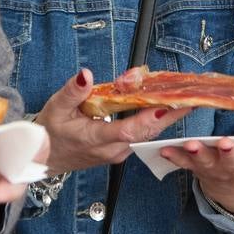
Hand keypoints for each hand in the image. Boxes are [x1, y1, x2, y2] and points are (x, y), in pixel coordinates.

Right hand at [35, 68, 191, 173]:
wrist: (43, 159)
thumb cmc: (49, 133)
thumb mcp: (55, 107)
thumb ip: (72, 91)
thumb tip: (85, 74)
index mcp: (95, 139)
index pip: (128, 131)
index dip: (149, 118)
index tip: (168, 104)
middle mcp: (111, 149)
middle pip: (146, 133)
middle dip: (170, 114)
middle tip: (190, 96)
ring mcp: (118, 152)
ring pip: (147, 135)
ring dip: (165, 116)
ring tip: (182, 95)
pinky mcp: (120, 150)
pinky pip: (141, 135)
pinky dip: (153, 119)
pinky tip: (162, 103)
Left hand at [159, 132, 233, 212]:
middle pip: (233, 161)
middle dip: (230, 153)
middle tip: (227, 144)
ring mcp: (215, 170)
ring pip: (206, 162)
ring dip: (198, 153)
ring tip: (191, 144)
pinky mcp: (197, 169)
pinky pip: (184, 164)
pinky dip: (174, 157)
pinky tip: (164, 149)